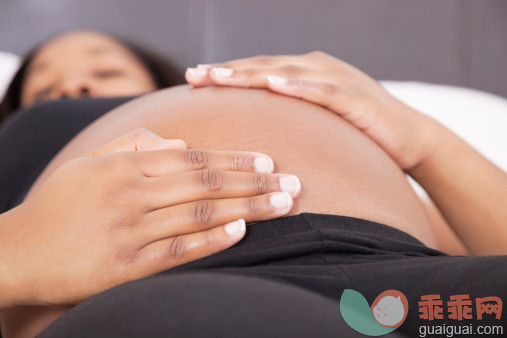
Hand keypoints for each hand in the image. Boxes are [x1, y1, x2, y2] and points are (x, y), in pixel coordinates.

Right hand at [0, 128, 299, 307]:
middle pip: (206, 183)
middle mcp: (131, 193)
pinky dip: (212, 240)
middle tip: (292, 183)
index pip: (193, 158)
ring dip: (248, 208)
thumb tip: (179, 143)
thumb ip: (134, 145)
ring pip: (200, 213)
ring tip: (283, 204)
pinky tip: (243, 232)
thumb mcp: (88, 163)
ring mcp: (130, 230)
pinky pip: (178, 250)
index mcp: (124, 165)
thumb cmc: (57, 204)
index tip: (268, 161)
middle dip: (255, 182)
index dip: (235, 160)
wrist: (19, 252)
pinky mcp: (127, 266)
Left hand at [186, 52, 444, 169]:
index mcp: (303, 74)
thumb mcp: (318, 123)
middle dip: (227, 71)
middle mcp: (315, 69)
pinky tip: (274, 84)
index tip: (193, 79)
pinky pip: (322, 90)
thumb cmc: (358, 133)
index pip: (257, 71)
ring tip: (219, 76)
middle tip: (192, 75)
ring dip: (251, 73)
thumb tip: (254, 136)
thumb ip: (290, 120)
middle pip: (263, 67)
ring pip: (285, 73)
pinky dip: (297, 86)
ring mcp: (335, 80)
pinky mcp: (355, 97)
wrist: (409, 139)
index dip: (226, 74)